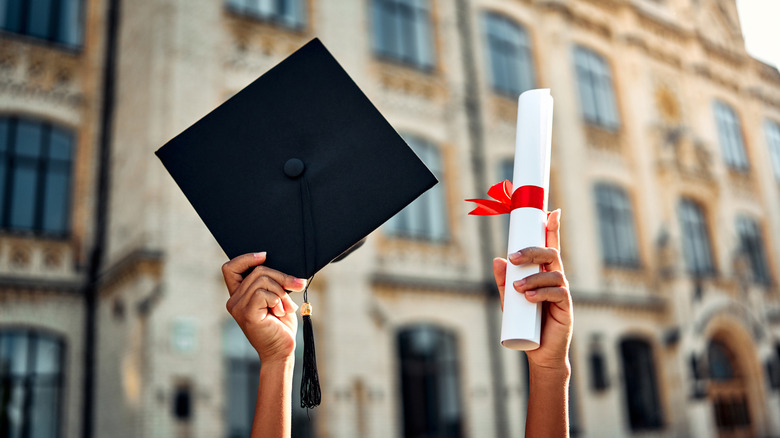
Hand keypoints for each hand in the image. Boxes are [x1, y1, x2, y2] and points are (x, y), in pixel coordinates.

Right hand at [222, 252, 307, 363]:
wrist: (282, 351)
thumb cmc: (281, 326)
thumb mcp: (277, 298)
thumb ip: (272, 283)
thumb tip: (281, 266)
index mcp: (239, 295)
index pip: (230, 268)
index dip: (246, 258)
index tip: (265, 256)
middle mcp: (234, 300)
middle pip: (257, 271)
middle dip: (281, 277)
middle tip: (297, 286)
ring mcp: (238, 307)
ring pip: (262, 280)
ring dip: (282, 291)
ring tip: (287, 306)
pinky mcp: (246, 314)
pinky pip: (263, 293)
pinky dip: (277, 299)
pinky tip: (280, 311)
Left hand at [492, 209, 571, 372]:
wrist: (539, 352)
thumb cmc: (526, 323)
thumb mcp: (509, 301)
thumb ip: (503, 281)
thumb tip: (497, 259)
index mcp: (544, 273)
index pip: (550, 247)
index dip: (553, 229)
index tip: (552, 211)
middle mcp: (556, 279)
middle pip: (551, 255)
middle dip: (533, 251)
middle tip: (514, 257)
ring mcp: (563, 292)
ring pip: (553, 274)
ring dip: (533, 279)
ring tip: (517, 290)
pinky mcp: (567, 308)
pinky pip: (558, 293)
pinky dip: (541, 293)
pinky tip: (529, 298)